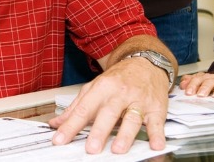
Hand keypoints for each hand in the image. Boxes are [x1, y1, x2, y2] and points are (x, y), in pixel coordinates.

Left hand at [48, 57, 168, 153]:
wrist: (146, 63)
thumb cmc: (119, 78)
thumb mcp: (95, 87)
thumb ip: (76, 107)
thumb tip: (56, 123)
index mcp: (102, 88)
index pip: (84, 109)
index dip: (71, 126)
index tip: (60, 140)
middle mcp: (120, 93)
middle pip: (108, 113)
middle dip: (99, 132)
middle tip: (91, 148)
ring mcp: (139, 101)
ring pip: (132, 119)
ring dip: (125, 135)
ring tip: (118, 149)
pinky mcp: (156, 108)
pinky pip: (157, 123)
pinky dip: (157, 135)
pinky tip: (156, 145)